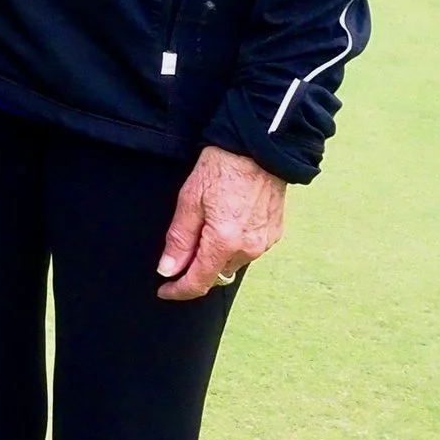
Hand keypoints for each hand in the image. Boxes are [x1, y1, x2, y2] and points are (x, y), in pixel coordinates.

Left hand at [157, 145, 287, 300]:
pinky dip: (233, 245)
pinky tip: (227, 221)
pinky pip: (248, 249)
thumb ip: (179, 239)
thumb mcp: (189, 200)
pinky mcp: (274, 233)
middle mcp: (249, 249)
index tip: (164, 290)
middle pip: (216, 274)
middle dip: (197, 268)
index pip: (199, 282)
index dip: (179, 290)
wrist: (259, 148)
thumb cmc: (221, 168)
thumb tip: (168, 269)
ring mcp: (265, 242)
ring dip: (216, 255)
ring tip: (206, 225)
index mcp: (225, 242)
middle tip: (182, 248)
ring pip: (232, 262)